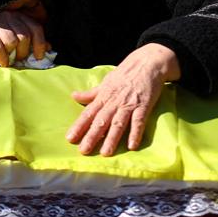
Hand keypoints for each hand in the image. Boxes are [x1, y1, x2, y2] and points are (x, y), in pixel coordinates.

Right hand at [0, 11, 48, 66]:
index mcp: (20, 17)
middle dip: (23, 52)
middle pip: (25, 36)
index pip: (36, 28)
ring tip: (9, 59)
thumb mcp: (20, 44)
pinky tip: (2, 62)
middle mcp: (9, 16)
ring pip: (12, 41)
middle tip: (19, 60)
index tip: (38, 57)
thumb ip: (34, 44)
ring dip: (12, 55)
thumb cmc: (0, 45)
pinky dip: (2, 58)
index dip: (40, 44)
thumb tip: (50, 48)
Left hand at [66, 43, 180, 155]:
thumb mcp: (104, 83)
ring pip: (118, 123)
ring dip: (112, 138)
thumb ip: (91, 93)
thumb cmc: (124, 75)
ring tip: (105, 152)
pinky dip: (135, 133)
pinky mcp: (144, 106)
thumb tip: (73, 96)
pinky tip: (132, 146)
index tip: (70, 138)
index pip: (88, 113)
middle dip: (92, 136)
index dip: (79, 126)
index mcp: (103, 97)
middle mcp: (113, 102)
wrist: (147, 64)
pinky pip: (139, 122)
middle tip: (84, 151)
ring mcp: (128, 104)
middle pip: (101, 121)